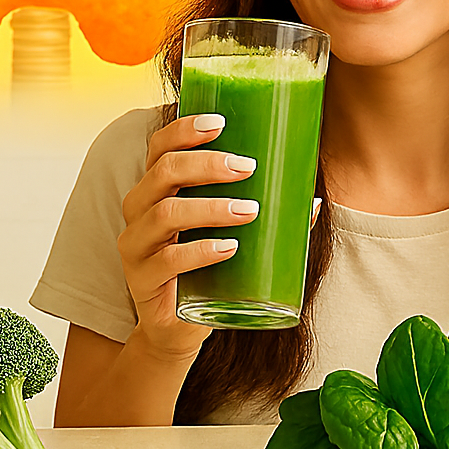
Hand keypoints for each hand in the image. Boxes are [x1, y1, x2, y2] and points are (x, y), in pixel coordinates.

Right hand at [117, 113, 258, 355]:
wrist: (176, 326)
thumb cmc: (204, 268)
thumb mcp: (226, 232)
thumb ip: (260, 214)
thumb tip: (313, 200)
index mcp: (155, 188)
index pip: (159, 146)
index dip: (184, 129)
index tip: (221, 122)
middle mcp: (138, 209)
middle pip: (164, 171)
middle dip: (208, 164)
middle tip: (248, 167)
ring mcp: (135, 244)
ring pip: (166, 213)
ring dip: (211, 207)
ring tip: (249, 210)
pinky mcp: (141, 279)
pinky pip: (168, 260)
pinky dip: (201, 251)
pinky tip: (229, 248)